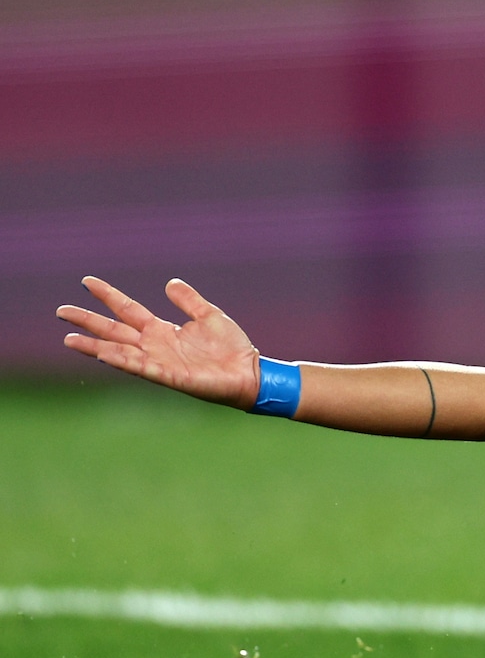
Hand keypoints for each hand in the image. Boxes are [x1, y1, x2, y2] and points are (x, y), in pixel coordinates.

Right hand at [57, 277, 261, 408]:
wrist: (250, 372)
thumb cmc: (232, 348)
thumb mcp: (209, 315)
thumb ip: (189, 300)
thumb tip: (170, 282)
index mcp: (163, 330)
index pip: (128, 309)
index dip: (108, 295)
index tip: (87, 281)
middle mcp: (155, 345)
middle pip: (114, 330)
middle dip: (89, 321)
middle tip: (61, 311)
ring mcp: (159, 361)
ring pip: (119, 351)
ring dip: (95, 346)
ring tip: (69, 339)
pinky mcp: (169, 376)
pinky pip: (140, 368)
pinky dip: (122, 361)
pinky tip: (104, 353)